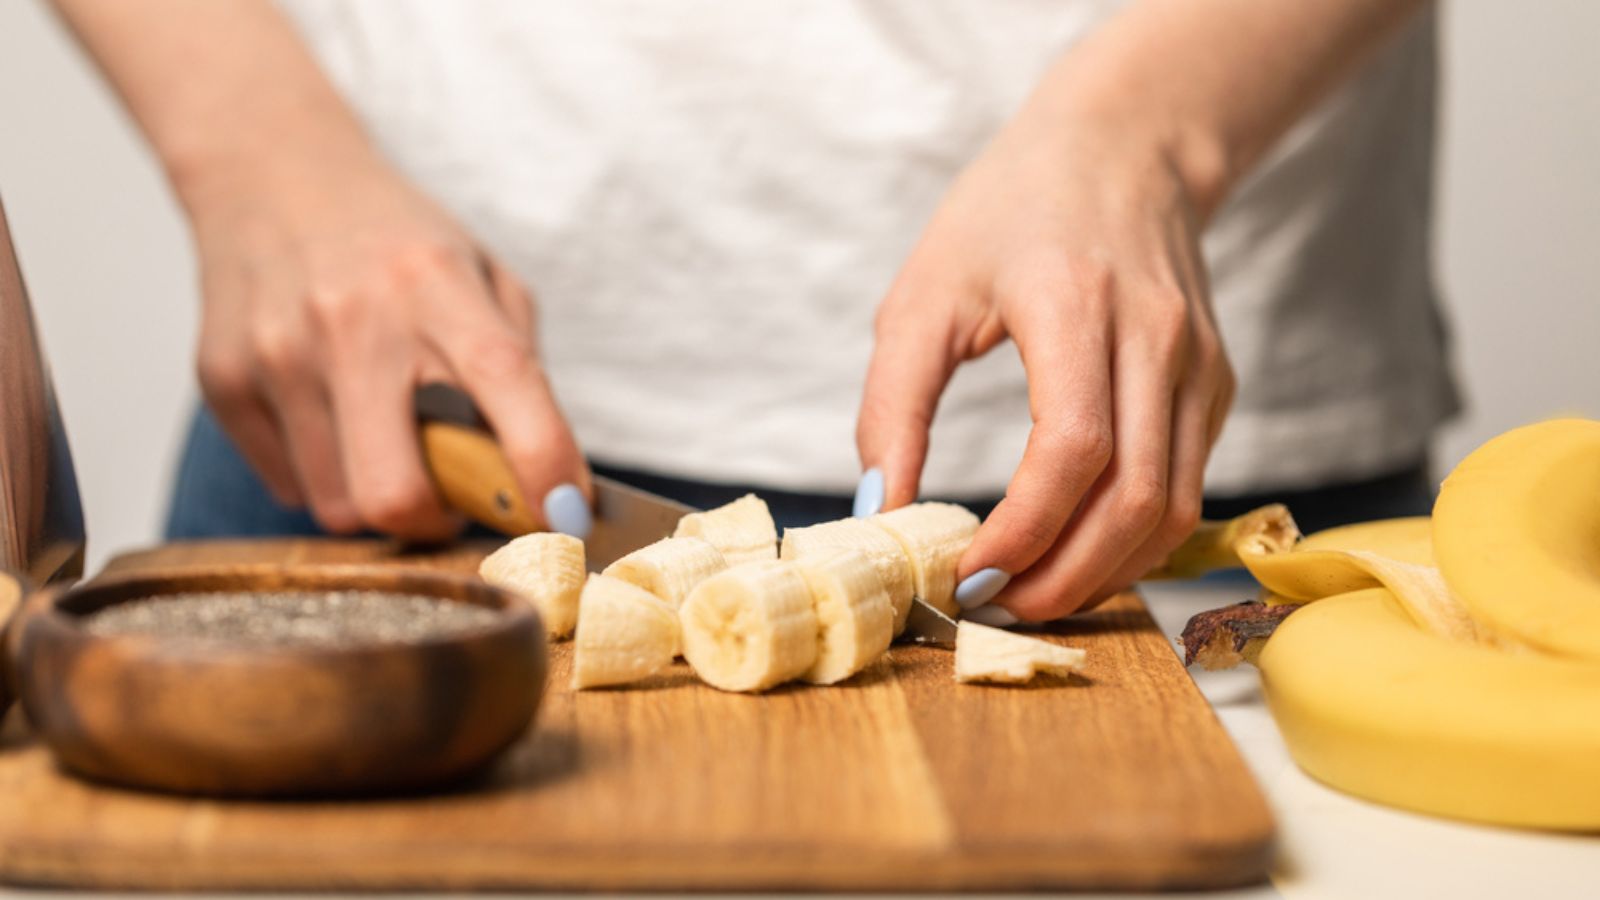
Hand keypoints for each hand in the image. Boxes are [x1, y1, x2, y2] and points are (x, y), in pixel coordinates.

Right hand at [181, 146, 588, 539]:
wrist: (268, 174)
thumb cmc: (395, 242)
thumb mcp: (481, 273)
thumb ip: (518, 367)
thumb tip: (549, 481)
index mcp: (435, 283)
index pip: (504, 381)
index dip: (542, 462)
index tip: (565, 514)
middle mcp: (352, 320)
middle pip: (395, 491)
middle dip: (439, 524)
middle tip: (457, 503)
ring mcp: (277, 353)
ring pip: (339, 507)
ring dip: (381, 500)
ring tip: (391, 444)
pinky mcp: (222, 381)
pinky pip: (289, 486)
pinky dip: (326, 476)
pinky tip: (334, 420)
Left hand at [856, 102, 1234, 621]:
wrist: (1124, 146)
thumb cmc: (1009, 212)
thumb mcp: (924, 292)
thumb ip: (892, 404)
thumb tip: (879, 512)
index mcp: (1074, 304)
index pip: (1073, 450)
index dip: (1024, 531)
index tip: (968, 573)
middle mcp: (1156, 338)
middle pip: (1134, 499)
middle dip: (1064, 577)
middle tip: (997, 606)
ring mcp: (1199, 365)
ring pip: (1173, 510)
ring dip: (1104, 574)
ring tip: (1034, 595)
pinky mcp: (1216, 385)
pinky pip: (1185, 489)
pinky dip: (1133, 541)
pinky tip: (1076, 552)